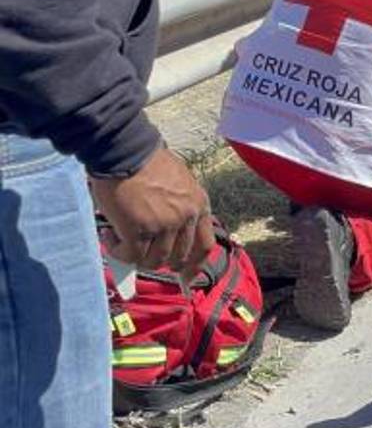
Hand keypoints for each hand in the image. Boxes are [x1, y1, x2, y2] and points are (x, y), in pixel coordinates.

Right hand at [91, 147, 215, 280]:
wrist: (125, 150)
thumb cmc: (147, 162)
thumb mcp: (179, 181)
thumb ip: (181, 205)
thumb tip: (170, 232)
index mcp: (199, 204)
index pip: (205, 245)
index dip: (195, 265)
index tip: (186, 277)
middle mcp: (186, 217)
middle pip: (178, 257)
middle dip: (159, 262)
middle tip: (142, 254)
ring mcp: (164, 225)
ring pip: (153, 260)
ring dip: (135, 255)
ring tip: (119, 237)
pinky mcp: (139, 230)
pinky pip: (131, 256)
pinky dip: (119, 252)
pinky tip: (110, 236)